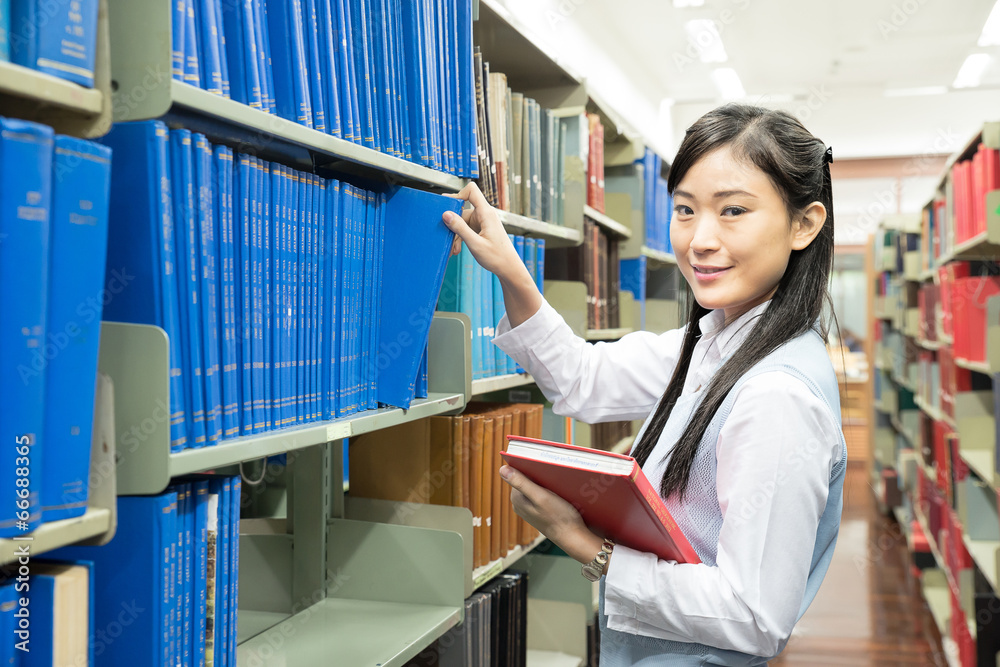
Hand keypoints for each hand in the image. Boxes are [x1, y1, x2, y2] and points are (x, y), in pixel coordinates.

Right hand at [443, 182, 541, 327]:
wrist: (508, 268)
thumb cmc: (497, 257)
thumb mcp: (475, 244)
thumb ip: (460, 228)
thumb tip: (446, 214)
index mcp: (486, 213)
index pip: (471, 191)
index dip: (457, 195)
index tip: (447, 206)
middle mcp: (484, 215)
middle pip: (462, 211)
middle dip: (453, 225)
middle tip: (448, 239)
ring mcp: (482, 222)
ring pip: (462, 222)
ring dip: (456, 235)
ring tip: (454, 249)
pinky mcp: (481, 229)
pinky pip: (466, 229)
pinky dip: (460, 238)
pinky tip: (458, 249)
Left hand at [500, 465, 605, 565]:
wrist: (572, 536)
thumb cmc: (559, 517)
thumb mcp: (541, 497)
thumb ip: (521, 483)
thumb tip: (502, 469)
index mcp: (517, 499)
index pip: (519, 473)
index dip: (531, 467)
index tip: (544, 465)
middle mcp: (520, 504)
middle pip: (526, 480)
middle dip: (538, 475)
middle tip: (553, 473)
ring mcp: (529, 508)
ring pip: (534, 487)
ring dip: (544, 482)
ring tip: (557, 483)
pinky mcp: (538, 511)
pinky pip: (540, 495)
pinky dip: (548, 491)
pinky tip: (558, 492)